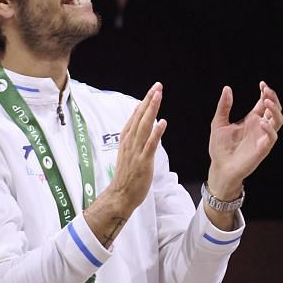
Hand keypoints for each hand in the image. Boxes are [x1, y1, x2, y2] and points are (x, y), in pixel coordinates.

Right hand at [87, 83, 166, 245]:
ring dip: (151, 110)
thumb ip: (134, 138)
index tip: (152, 90)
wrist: (120, 196)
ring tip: (158, 96)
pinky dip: (156, 133)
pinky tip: (163, 122)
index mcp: (126, 140)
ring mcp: (136, 151)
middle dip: (149, 100)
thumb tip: (142, 123)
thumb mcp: (128, 152)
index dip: (143, 103)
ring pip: (144, 127)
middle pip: (140, 117)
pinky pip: (150, 145)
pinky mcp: (143, 161)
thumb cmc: (126, 176)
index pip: (135, 117)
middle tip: (157, 86)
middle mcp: (130, 142)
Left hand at [206, 81, 282, 200]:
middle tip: (266, 90)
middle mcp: (260, 126)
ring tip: (266, 101)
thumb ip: (224, 106)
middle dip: (273, 98)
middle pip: (274, 109)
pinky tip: (260, 121)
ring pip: (278, 120)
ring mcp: (262, 137)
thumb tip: (227, 88)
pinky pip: (272, 137)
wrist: (220, 167)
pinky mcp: (263, 148)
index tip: (262, 84)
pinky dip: (269, 129)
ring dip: (275, 110)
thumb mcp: (218, 123)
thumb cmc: (220, 147)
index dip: (265, 93)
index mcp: (252, 119)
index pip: (264, 103)